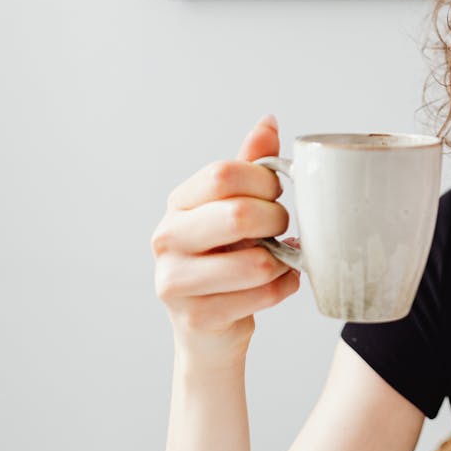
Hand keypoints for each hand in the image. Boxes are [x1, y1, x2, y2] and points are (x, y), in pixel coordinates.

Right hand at [152, 115, 300, 365]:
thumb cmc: (227, 256)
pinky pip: (262, 296)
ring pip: (255, 263)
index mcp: (178, 203)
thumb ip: (250, 165)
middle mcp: (166, 238)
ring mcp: (174, 282)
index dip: (265, 181)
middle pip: (238, 214)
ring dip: (283, 260)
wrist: (210, 328)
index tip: (276, 192)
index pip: (225, 173)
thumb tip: (268, 121)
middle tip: (281, 228)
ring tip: (280, 258)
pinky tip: (278, 283)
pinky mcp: (196, 318)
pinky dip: (284, 287)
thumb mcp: (234, 206)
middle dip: (276, 220)